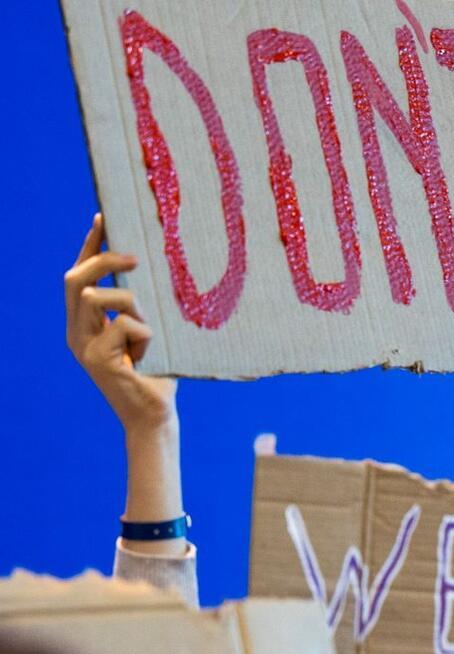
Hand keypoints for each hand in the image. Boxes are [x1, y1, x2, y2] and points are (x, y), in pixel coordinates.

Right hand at [65, 214, 173, 432]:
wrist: (154, 415)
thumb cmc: (157, 371)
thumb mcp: (148, 330)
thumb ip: (140, 305)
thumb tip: (153, 266)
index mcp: (85, 323)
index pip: (80, 275)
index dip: (90, 246)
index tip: (104, 218)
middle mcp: (76, 331)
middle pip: (77, 279)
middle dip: (104, 259)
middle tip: (135, 257)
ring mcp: (83, 345)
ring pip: (101, 298)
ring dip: (134, 305)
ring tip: (151, 332)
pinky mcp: (97, 358)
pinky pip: (127, 325)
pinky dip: (147, 335)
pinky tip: (151, 356)